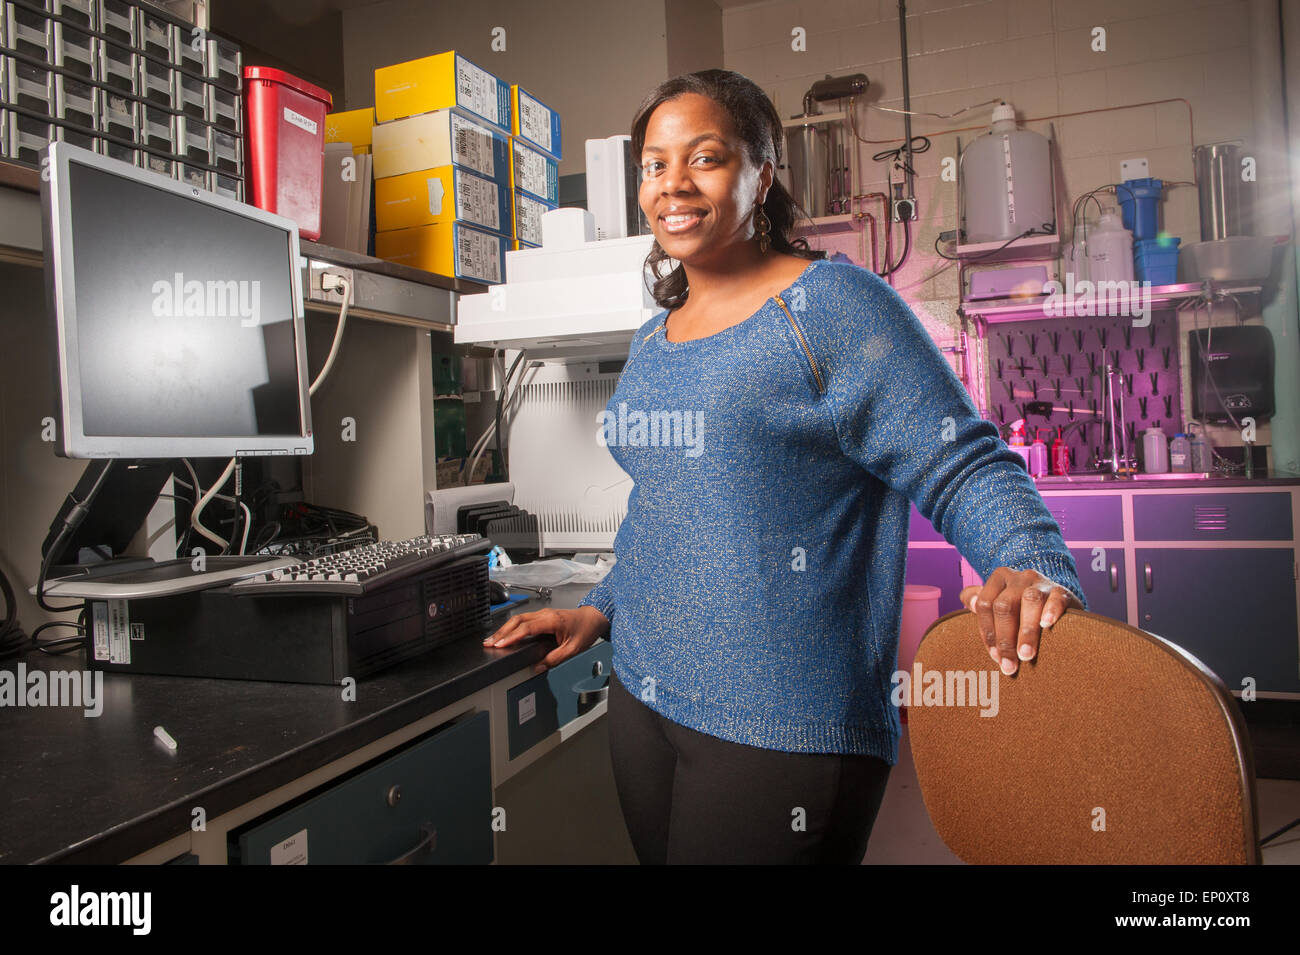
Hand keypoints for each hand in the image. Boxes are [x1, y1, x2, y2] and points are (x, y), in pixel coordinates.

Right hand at [482, 606, 610, 673]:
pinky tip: (506, 635)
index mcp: (552, 620)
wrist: (594, 617)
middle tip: (488, 643)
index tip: (499, 644)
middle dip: (501, 632)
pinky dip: (512, 627)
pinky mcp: (542, 616)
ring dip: (504, 629)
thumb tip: (538, 667)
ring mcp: (543, 613)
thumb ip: (555, 659)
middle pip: (517, 620)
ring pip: (518, 619)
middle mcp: (545, 614)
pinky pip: (523, 620)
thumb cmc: (585, 630)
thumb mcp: (573, 649)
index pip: (526, 628)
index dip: (511, 636)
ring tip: (492, 640)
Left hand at [959, 568, 1082, 675]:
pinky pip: (1056, 598)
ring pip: (1030, 601)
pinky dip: (1051, 611)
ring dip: (1026, 631)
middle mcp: (1020, 577)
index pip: (986, 604)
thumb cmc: (1022, 607)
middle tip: (1009, 664)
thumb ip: (981, 602)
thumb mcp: (1000, 601)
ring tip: (1026, 655)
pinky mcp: (1062, 591)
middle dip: (1005, 638)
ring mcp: (1041, 582)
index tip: (994, 656)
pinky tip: (1046, 625)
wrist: (1059, 601)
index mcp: (1000, 578)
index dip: (988, 632)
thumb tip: (969, 605)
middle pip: (1004, 606)